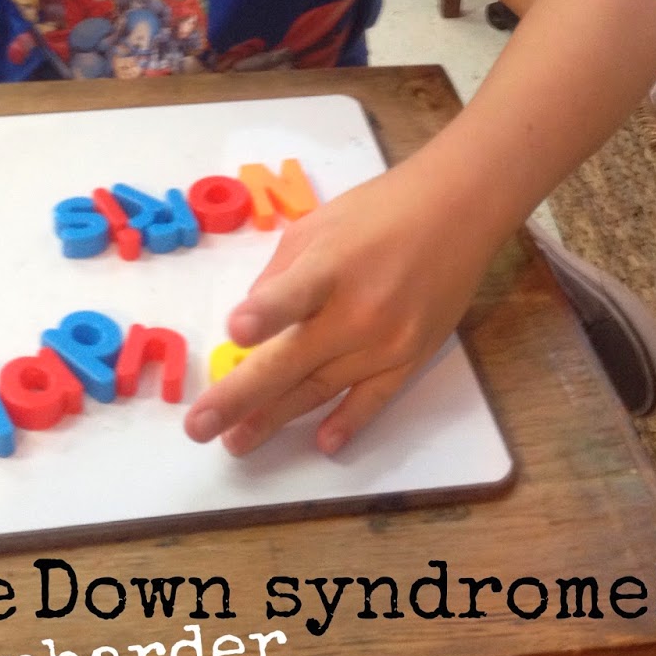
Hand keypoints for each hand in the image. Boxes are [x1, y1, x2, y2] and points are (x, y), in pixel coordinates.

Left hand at [183, 164, 491, 457]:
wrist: (457, 212)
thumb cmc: (377, 212)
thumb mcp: (316, 226)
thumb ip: (279, 277)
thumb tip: (252, 327)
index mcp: (330, 265)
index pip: (295, 293)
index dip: (266, 314)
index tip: (236, 333)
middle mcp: (359, 308)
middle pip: (293, 359)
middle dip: (241, 397)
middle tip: (199, 428)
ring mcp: (388, 340)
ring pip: (322, 388)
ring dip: (276, 418)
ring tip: (235, 443)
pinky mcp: (412, 357)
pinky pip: (374, 399)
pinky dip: (348, 422)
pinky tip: (322, 444)